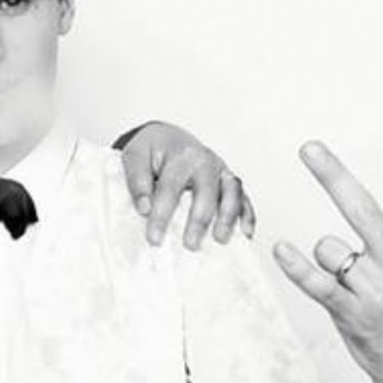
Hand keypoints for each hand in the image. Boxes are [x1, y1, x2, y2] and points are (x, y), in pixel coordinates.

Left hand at [118, 121, 255, 247]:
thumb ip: (137, 180)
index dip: (162, 215)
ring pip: (232, 192)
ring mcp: (220, 170)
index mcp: (180, 155)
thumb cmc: (151, 150)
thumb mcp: (134, 157)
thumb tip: (144, 207)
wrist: (167, 137)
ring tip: (220, 239)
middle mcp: (205, 161)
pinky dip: (247, 215)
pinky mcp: (229, 180)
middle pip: (207, 192)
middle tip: (190, 245)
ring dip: (228, 217)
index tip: (154, 239)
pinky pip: (244, 197)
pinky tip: (245, 234)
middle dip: (199, 220)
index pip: (171, 188)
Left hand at [273, 110, 382, 382]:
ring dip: (327, 254)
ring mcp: (375, 287)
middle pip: (361, 207)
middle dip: (334, 175)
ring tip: (348, 276)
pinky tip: (281, 250)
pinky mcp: (350, 310)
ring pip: (331, 246)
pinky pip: (316, 282)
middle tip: (309, 148)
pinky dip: (296, 266)